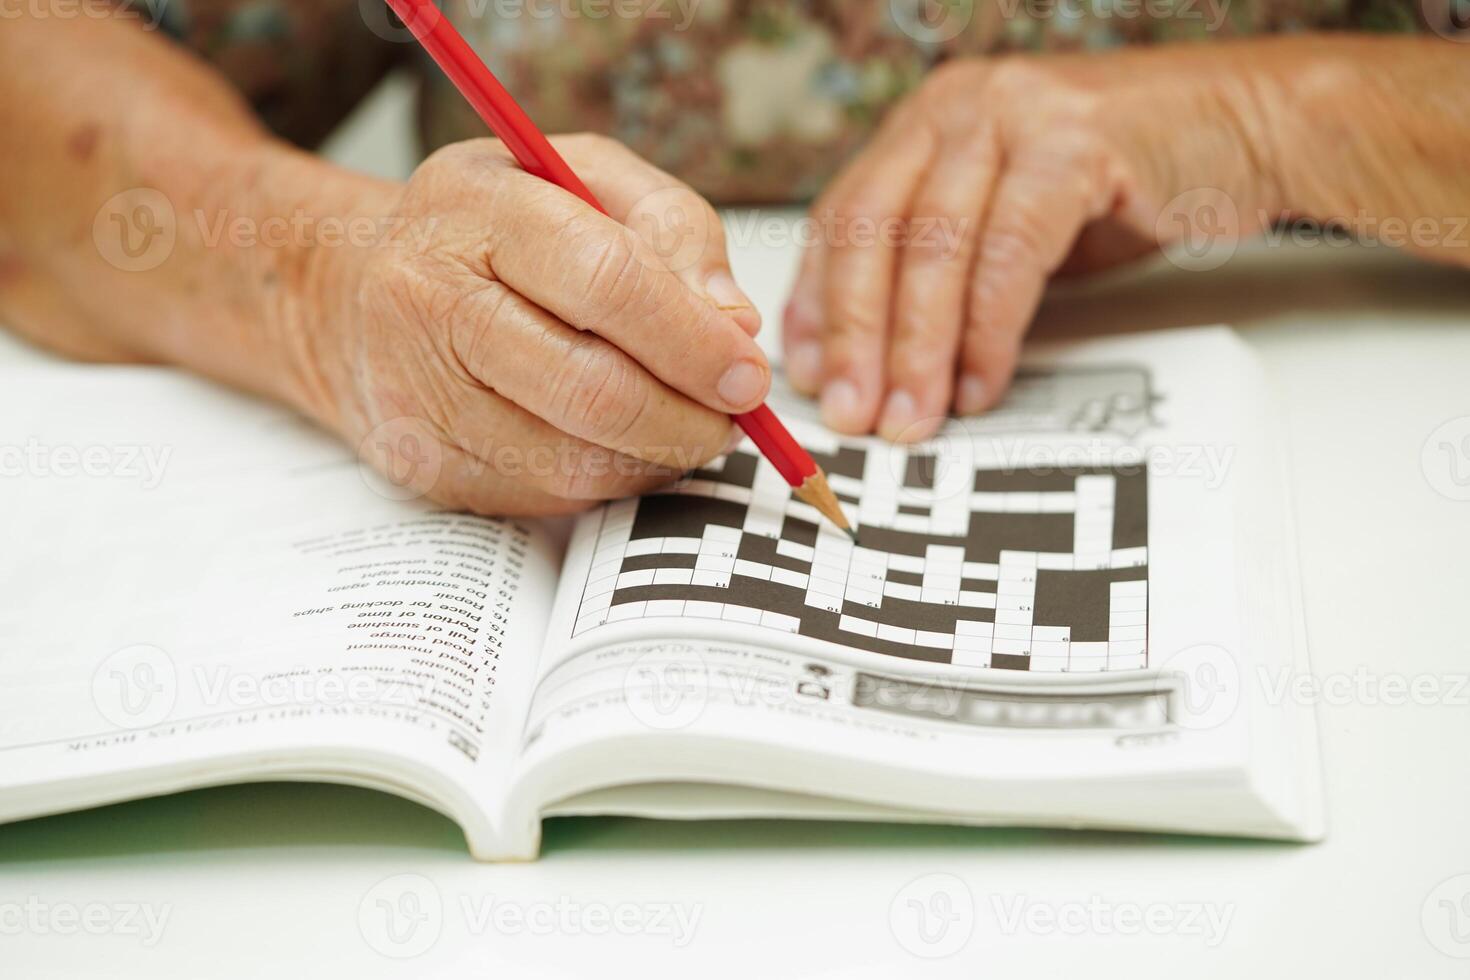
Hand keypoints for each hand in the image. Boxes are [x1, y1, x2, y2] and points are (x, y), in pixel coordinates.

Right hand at [288, 135, 767, 514]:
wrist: (356, 294)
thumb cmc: (497, 230)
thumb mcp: (587, 180)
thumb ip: (673, 229)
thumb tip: (734, 325)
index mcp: (475, 207)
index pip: (605, 281)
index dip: (692, 338)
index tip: (750, 373)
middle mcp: (429, 299)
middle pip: (591, 389)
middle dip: (687, 418)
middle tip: (735, 418)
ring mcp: (417, 393)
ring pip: (574, 462)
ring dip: (657, 457)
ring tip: (687, 426)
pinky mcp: (424, 465)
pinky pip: (549, 498)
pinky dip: (610, 479)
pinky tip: (623, 443)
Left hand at [782, 47, 1292, 440]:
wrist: (1251, 129)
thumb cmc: (1129, 183)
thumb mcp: (1011, 224)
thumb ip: (947, 270)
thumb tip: (880, 352)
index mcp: (928, 122)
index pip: (844, 217)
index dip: (818, 301)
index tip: (808, 373)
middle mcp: (957, 107)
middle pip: (873, 232)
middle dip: (854, 336)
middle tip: (850, 412)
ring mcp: (1012, 115)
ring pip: (933, 247)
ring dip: (916, 348)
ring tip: (911, 417)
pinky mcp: (1074, 142)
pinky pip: (1009, 255)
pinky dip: (989, 331)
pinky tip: (980, 384)